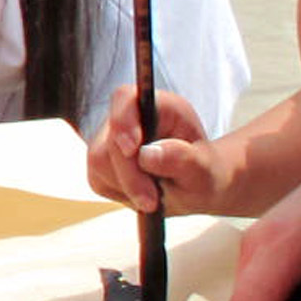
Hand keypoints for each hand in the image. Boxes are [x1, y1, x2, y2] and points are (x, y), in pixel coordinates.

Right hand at [88, 85, 219, 213]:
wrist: (194, 186)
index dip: (123, 121)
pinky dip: (120, 193)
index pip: (127, 99)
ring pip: (99, 161)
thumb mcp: (203, 170)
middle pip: (110, 141)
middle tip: (151, 202)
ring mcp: (110, 137)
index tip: (131, 150)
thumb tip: (147, 154)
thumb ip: (181, 159)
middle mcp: (131, 116)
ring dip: (127, 187)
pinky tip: (141, 194)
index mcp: (160, 106)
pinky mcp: (101, 160)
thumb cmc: (201, 173)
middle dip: (130, 176)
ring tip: (155, 197)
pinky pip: (98, 178)